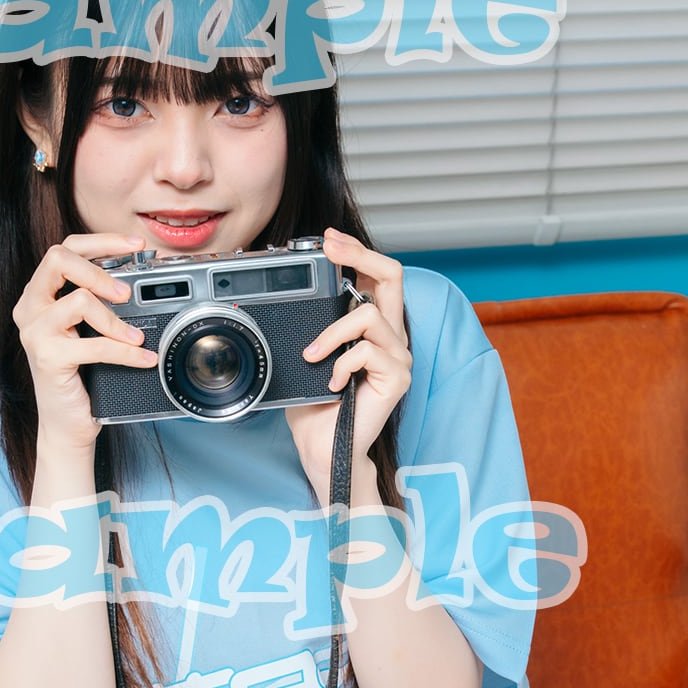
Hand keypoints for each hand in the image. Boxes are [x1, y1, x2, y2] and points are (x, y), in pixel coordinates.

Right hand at [12, 233, 159, 454]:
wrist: (67, 423)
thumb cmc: (81, 375)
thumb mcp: (89, 330)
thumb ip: (101, 303)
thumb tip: (139, 281)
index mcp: (39, 294)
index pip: (66, 248)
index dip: (102, 241)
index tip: (137, 245)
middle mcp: (29, 307)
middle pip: (58, 258)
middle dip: (98, 270)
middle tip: (125, 293)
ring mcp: (34, 331)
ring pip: (79, 300)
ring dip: (115, 320)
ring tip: (136, 337)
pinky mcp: (46, 357)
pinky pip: (95, 344)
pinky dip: (125, 352)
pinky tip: (143, 358)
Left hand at [285, 227, 411, 500]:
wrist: (323, 449)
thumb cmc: (315, 405)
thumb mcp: (307, 355)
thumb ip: (311, 325)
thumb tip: (288, 295)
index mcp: (373, 327)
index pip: (378, 276)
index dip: (357, 251)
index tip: (329, 239)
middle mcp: (391, 336)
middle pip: (393, 275)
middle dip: (359, 255)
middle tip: (329, 249)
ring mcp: (398, 356)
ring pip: (369, 315)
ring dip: (332, 332)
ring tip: (313, 355)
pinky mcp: (398, 377)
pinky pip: (367, 351)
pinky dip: (341, 363)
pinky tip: (331, 382)